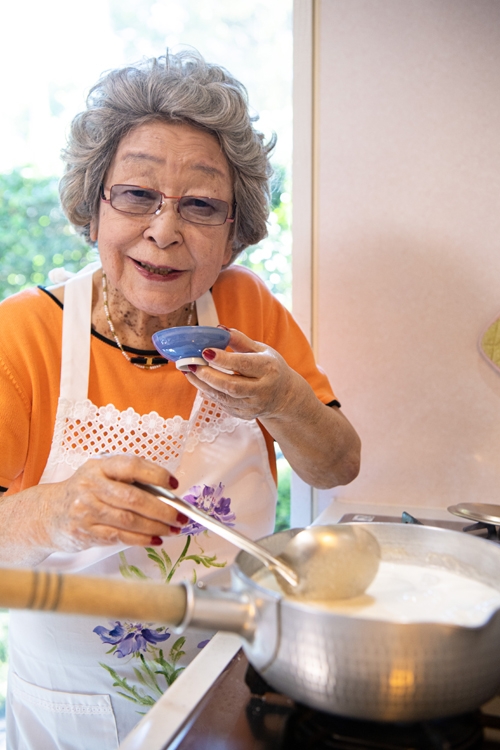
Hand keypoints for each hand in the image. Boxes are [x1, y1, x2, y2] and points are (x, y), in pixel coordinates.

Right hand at [40, 455, 184, 552]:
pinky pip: (120, 536)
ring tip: (172, 529)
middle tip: (180, 516)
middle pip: (133, 498)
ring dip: (156, 527)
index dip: (156, 474)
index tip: (173, 485)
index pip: (132, 466)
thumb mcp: (101, 476)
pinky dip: (142, 539)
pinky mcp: (86, 532)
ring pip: (129, 520)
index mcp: (99, 466)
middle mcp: (91, 486)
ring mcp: (86, 510)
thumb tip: (167, 494)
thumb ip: (129, 480)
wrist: (49, 513)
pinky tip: (155, 538)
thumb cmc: (84, 492)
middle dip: (162, 509)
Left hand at [183, 328, 301, 421]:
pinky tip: (201, 383)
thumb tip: (219, 329)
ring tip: (189, 373)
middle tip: (192, 365)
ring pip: (224, 398)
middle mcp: (262, 389)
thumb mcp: (261, 349)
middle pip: (231, 386)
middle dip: (208, 376)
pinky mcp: (245, 415)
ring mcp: (254, 405)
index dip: (223, 359)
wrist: (283, 395)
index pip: (244, 364)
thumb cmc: (269, 367)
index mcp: (268, 368)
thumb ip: (240, 340)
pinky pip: (223, 405)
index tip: (205, 352)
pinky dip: (210, 394)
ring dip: (203, 386)